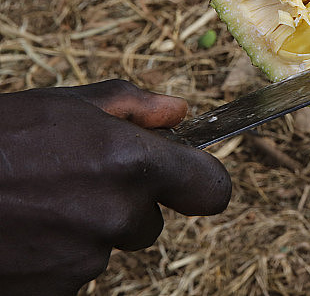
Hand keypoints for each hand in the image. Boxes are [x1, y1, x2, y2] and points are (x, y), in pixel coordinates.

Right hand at [0, 80, 230, 295]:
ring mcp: (86, 260)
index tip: (187, 177)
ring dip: (87, 227)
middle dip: (125, 202)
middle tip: (75, 179)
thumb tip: (179, 112)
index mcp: (132, 164)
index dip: (200, 181)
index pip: (211, 189)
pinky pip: (75, 270)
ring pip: (110, 244)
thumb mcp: (64, 104)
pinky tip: (25, 229)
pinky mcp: (58, 290)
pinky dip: (57, 254)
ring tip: (38, 202)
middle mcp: (118, 216)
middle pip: (151, 220)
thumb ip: (133, 107)